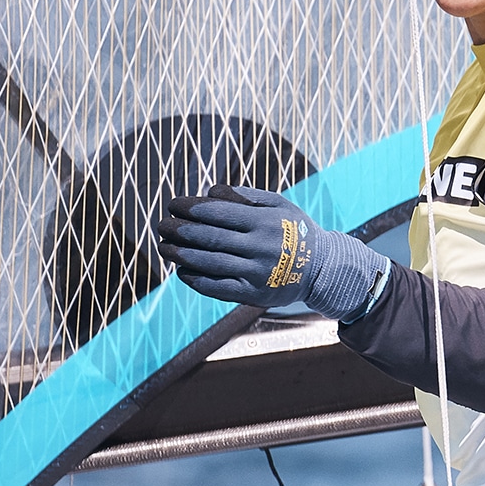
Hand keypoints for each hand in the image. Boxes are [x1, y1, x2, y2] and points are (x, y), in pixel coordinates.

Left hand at [157, 185, 386, 317]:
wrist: (323, 269)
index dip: (191, 208)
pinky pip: (217, 287)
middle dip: (180, 230)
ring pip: (209, 263)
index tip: (173, 205)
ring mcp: (256, 272)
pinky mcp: (253, 293)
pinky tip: (181, 270)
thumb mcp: (280, 205)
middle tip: (161, 225)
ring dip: (181, 254)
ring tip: (163, 246)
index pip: (219, 213)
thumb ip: (246, 196)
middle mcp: (260, 247)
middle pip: (209, 237)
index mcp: (265, 221)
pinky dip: (195, 279)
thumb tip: (209, 192)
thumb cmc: (295, 231)